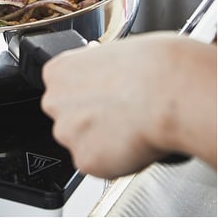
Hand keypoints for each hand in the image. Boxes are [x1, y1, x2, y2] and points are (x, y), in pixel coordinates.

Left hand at [40, 32, 215, 178]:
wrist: (164, 90)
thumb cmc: (146, 66)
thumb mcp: (110, 52)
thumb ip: (95, 70)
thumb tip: (102, 75)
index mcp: (56, 72)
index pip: (63, 90)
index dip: (87, 96)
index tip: (104, 97)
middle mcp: (53, 102)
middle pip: (68, 118)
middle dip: (90, 121)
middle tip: (119, 116)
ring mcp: (66, 133)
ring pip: (83, 143)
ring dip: (102, 141)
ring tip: (130, 128)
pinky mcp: (85, 160)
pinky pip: (99, 165)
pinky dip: (116, 161)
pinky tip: (132, 143)